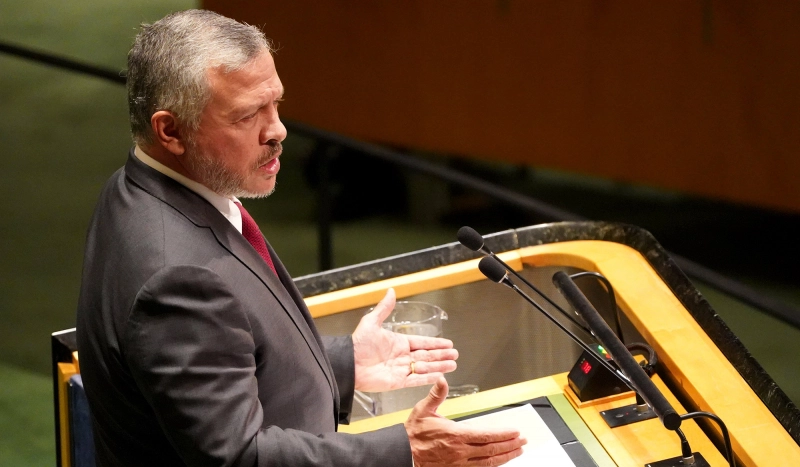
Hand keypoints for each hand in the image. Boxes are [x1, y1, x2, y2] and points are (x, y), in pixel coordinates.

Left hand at [352, 288, 457, 392]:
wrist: (348, 364)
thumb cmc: (358, 344)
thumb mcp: (371, 322)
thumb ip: (384, 308)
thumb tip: (391, 291)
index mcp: (398, 342)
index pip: (422, 342)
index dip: (435, 343)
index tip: (448, 344)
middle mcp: (401, 356)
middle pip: (427, 355)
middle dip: (441, 355)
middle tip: (455, 354)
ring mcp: (400, 369)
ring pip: (425, 367)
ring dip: (439, 366)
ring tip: (453, 365)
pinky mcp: (398, 382)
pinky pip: (416, 380)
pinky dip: (428, 378)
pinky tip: (439, 376)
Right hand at [405, 377, 526, 466]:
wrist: (402, 454)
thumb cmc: (412, 434)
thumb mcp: (423, 410)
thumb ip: (436, 395)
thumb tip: (442, 380)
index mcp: (455, 435)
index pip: (486, 435)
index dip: (503, 434)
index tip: (515, 432)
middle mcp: (460, 451)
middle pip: (492, 450)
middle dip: (510, 445)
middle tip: (523, 441)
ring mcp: (459, 464)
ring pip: (488, 462)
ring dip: (505, 457)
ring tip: (517, 452)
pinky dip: (491, 466)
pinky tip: (498, 463)